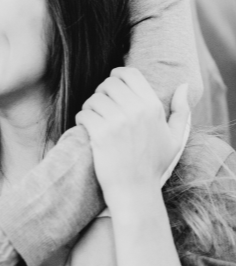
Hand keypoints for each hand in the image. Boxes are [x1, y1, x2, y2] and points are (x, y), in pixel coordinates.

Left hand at [75, 68, 189, 215]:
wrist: (135, 191)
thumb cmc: (154, 164)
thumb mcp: (175, 139)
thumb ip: (181, 111)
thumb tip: (183, 86)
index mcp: (153, 107)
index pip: (129, 74)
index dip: (117, 75)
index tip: (112, 87)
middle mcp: (136, 111)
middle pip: (109, 83)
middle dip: (102, 92)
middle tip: (102, 106)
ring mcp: (117, 122)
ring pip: (94, 98)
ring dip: (91, 106)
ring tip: (95, 118)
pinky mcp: (100, 134)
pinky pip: (84, 113)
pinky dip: (82, 119)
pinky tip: (88, 128)